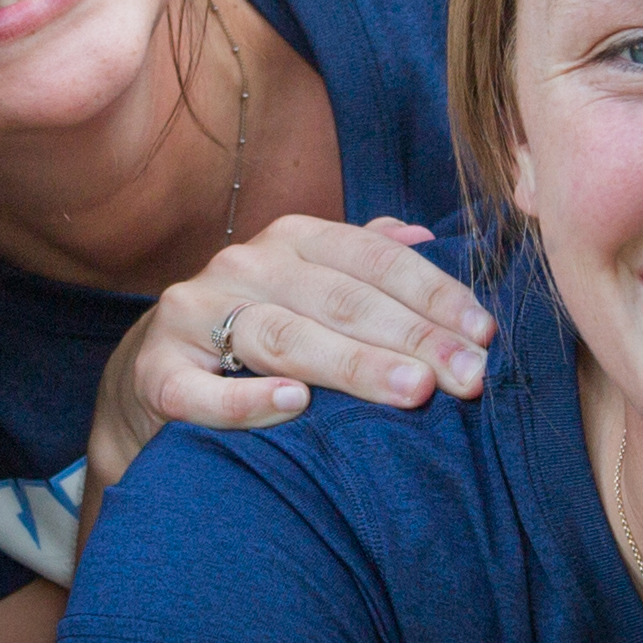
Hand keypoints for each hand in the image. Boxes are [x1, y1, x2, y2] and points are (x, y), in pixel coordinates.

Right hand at [85, 216, 494, 494]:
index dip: (433, 294)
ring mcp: (196, 317)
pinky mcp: (158, 372)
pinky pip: (201, 390)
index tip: (484, 335)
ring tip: (411, 390)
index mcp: (292, 240)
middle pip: (340, 300)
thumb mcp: (311, 284)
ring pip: (282, 337)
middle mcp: (243, 266)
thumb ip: (364, 259)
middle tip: (467, 377)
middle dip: (412, 339)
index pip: (373, 260)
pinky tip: (293, 405)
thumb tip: (426, 236)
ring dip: (352, 365)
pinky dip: (246, 399)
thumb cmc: (258, 331)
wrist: (159, 373)